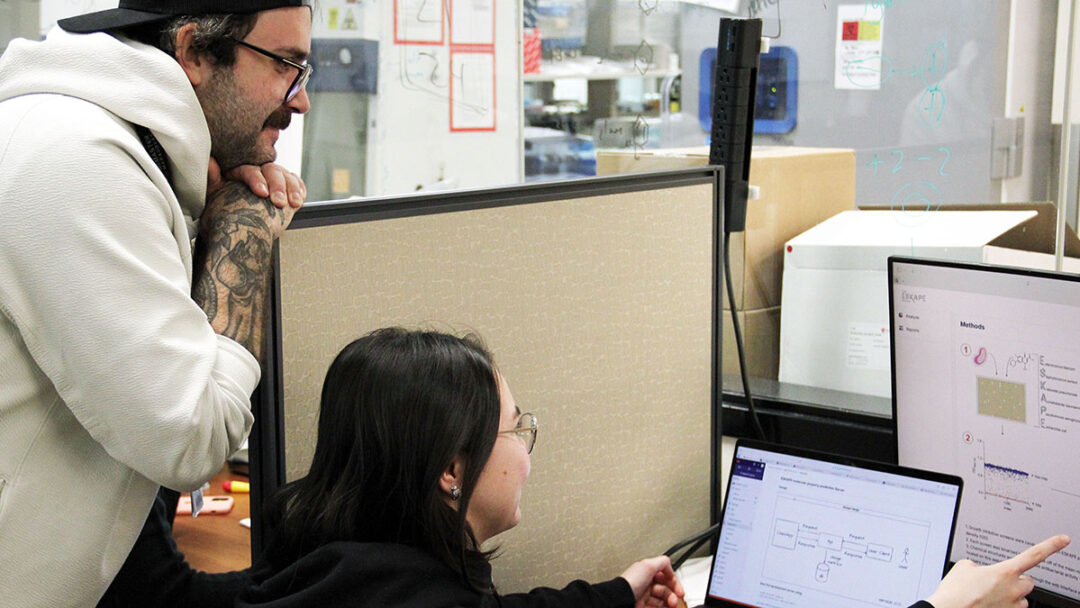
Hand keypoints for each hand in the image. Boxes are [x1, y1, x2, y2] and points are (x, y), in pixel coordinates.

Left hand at [207, 157, 305, 209]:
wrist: (239, 231)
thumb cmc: (224, 215)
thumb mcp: (215, 197)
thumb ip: (213, 179)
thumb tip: (210, 162)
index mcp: (240, 171)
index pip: (250, 170)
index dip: (257, 180)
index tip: (262, 193)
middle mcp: (259, 172)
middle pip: (271, 171)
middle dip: (277, 186)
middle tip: (278, 202)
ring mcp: (274, 179)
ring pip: (286, 176)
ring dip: (291, 189)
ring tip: (293, 203)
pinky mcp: (287, 188)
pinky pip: (296, 183)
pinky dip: (299, 189)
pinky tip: (298, 199)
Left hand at [621, 555, 684, 607]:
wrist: (620, 600)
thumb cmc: (630, 583)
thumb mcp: (648, 565)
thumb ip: (662, 562)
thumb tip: (670, 564)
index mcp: (646, 572)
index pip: (665, 576)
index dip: (673, 582)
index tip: (679, 589)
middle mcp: (645, 584)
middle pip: (665, 589)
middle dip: (673, 593)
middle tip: (676, 598)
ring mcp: (644, 596)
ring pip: (662, 599)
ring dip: (670, 601)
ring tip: (672, 604)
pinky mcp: (642, 606)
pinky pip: (657, 607)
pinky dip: (664, 607)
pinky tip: (667, 607)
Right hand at [925, 534, 1069, 607]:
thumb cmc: (955, 593)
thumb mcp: (964, 567)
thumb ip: (980, 565)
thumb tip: (982, 571)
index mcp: (1005, 572)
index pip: (1034, 554)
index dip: (1051, 545)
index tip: (1064, 540)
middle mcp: (1014, 590)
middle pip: (1027, 581)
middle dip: (1016, 580)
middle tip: (998, 582)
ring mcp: (1012, 606)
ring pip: (1020, 598)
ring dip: (1009, 595)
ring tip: (987, 596)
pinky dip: (1001, 605)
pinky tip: (986, 603)